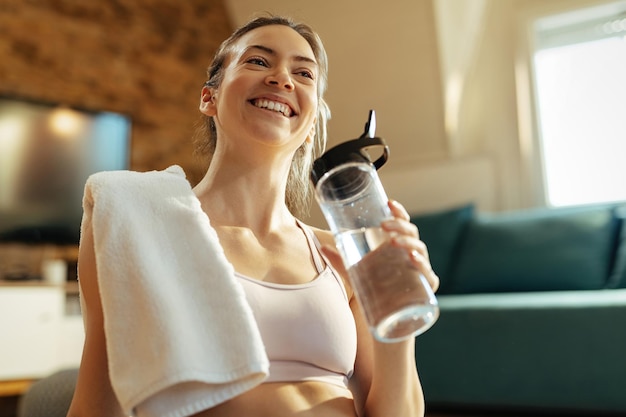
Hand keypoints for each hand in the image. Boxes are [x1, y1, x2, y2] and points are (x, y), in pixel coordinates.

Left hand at [321, 199, 439, 292]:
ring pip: (420, 250)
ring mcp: (419, 272)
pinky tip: (412, 258)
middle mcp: (411, 256)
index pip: (402, 224)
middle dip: (400, 226)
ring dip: (408, 242)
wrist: (383, 324)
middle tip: (384, 224)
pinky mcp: (425, 290)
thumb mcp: (354, 274)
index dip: (398, 212)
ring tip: (394, 241)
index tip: (389, 203)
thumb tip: (321, 247)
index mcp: (397, 248)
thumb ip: (339, 260)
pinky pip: (429, 275)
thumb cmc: (372, 294)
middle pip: (411, 234)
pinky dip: (422, 265)